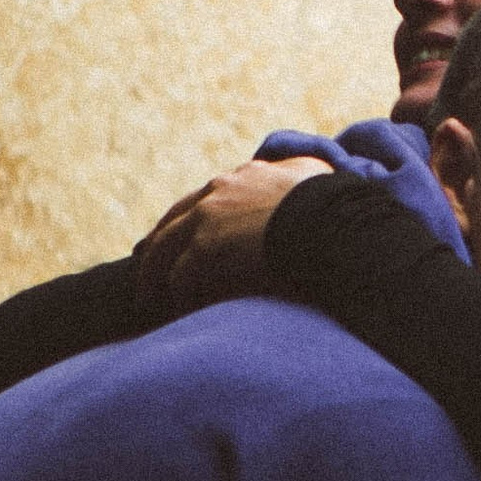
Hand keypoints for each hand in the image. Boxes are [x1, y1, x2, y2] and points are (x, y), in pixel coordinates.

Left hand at [133, 157, 328, 320]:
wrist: (328, 219)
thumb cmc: (334, 205)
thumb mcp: (316, 176)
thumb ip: (304, 173)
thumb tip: (316, 169)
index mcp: (244, 176)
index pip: (203, 198)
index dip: (187, 219)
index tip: (176, 236)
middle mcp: (220, 189)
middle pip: (173, 221)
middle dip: (157, 246)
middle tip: (147, 268)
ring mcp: (208, 216)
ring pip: (164, 249)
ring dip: (154, 276)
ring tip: (150, 300)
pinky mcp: (205, 246)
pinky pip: (179, 277)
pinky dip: (176, 296)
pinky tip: (179, 311)